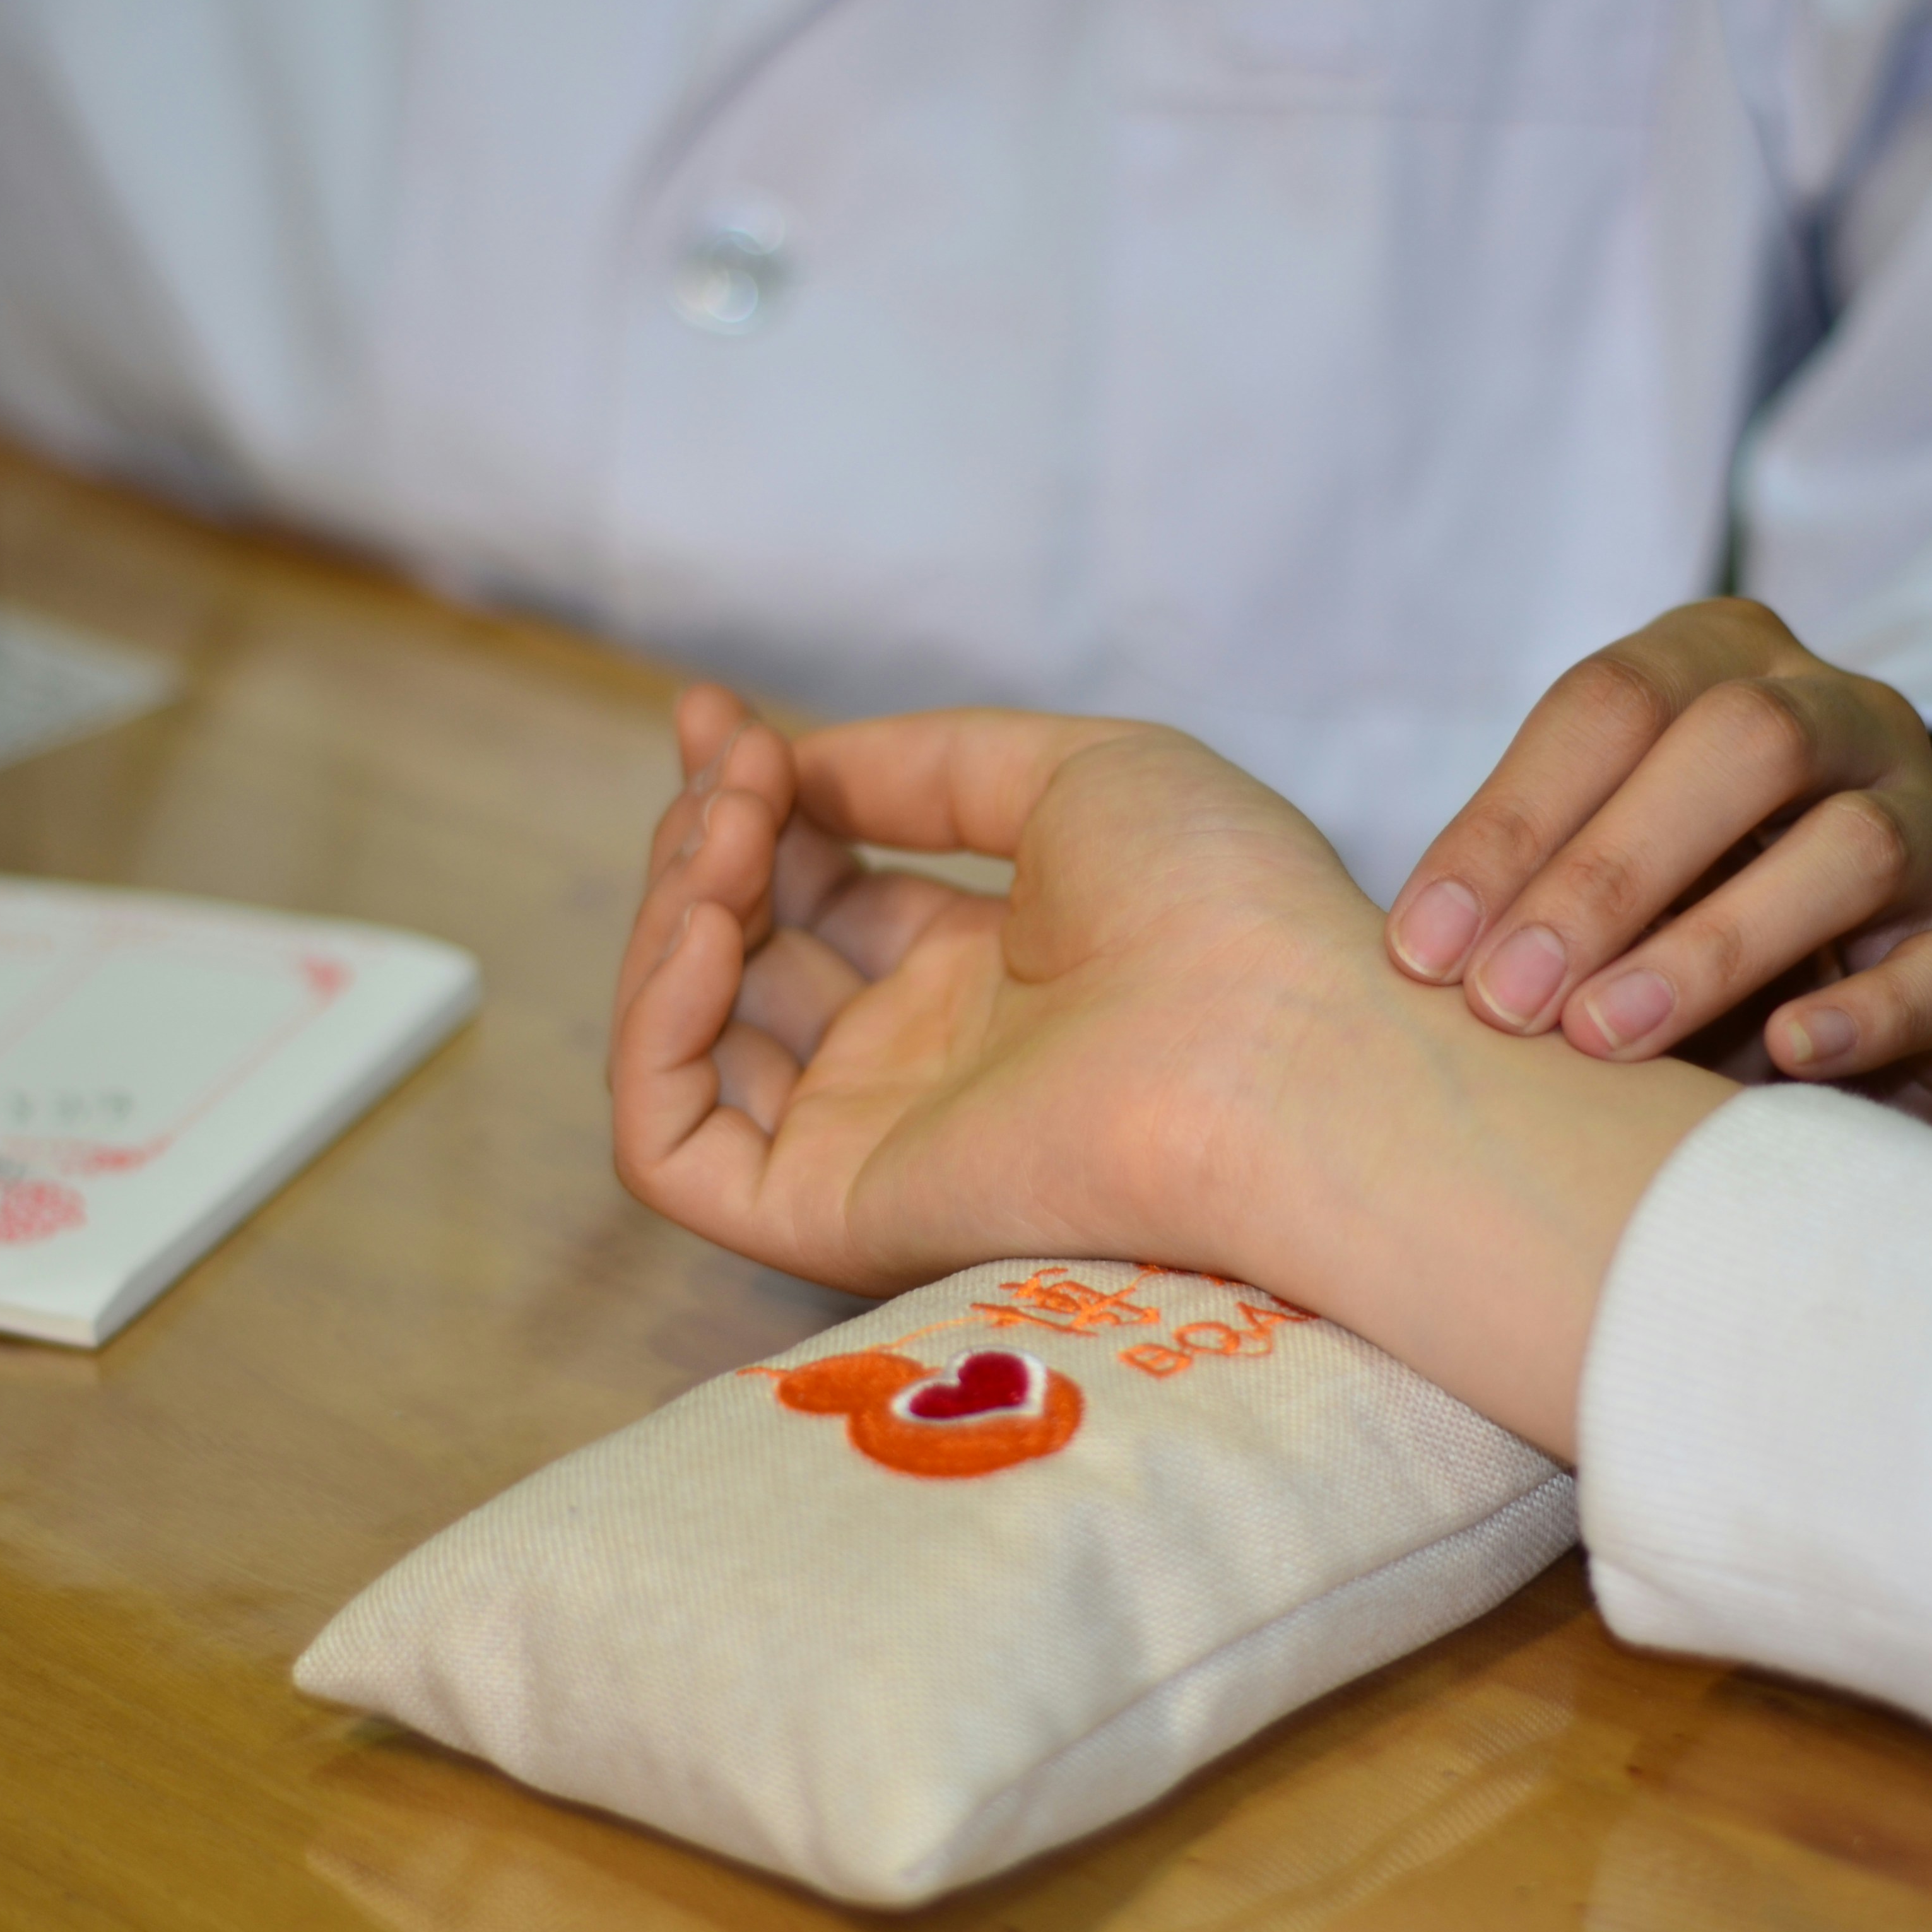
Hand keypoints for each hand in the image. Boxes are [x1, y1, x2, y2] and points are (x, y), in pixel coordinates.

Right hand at [612, 687, 1732, 1457]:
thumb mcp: (1071, 773)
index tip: (715, 716)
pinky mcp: (833, 1215)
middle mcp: (916, 1061)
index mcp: (982, 971)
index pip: (814, 890)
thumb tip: (797, 763)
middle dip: (705, 841)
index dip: (751, 800)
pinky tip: (707, 930)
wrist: (1277, 1044)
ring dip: (670, 917)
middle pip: (743, 955)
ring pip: (691, 1043)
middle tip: (732, 770)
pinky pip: (671, 1150)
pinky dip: (654, 1029)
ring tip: (725, 837)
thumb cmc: (1223, 908)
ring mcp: (869, 1141)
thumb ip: (924, 766)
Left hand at [1383, 600, 1931, 1134]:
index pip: (1612, 704)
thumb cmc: (1687, 916)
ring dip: (1712, 946)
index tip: (1419, 952)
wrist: (1874, 996)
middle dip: (1607, 872)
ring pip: (1849, 851)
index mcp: (1728, 668)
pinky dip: (1859, 1014)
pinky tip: (1779, 1056)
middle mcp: (1845, 721)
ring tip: (1603, 1036)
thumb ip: (1527, 881)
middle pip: (1743, 744)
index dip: (1509, 823)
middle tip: (1506, 999)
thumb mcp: (1602, 870)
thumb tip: (1411, 959)